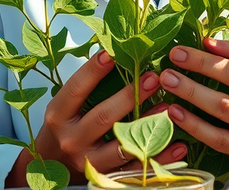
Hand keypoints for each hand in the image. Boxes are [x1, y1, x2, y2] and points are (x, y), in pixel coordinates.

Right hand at [5, 50, 186, 186]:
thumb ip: (84, 87)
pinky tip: (179, 145)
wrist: (49, 170)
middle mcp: (72, 139)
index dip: (93, 71)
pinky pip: (137, 168)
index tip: (112, 53)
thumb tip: (112, 51)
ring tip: (169, 108)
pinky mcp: (106, 178)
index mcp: (59, 116)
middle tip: (153, 77)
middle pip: (103, 117)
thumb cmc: (63, 129)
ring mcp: (90, 162)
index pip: (76, 89)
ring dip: (149, 126)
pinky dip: (160, 157)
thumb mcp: (63, 108)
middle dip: (130, 96)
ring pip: (123, 144)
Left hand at [160, 38, 228, 173]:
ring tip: (168, 87)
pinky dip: (193, 126)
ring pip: (220, 118)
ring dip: (191, 101)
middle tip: (167, 72)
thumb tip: (207, 42)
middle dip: (193, 84)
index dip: (205, 62)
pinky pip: (215, 140)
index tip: (179, 53)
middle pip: (226, 97)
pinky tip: (174, 113)